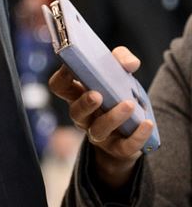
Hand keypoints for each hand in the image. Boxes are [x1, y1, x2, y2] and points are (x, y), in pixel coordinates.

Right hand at [48, 46, 153, 188]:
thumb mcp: (118, 71)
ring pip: (98, 130)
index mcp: (77, 94)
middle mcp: (83, 116)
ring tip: (129, 104)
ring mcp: (98, 133)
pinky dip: (136, 136)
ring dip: (112, 118)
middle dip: (85, 104)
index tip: (70, 66)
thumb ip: (121, 58)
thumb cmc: (118, 91)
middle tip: (97, 95)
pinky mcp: (117, 148)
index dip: (62, 77)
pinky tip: (147, 124)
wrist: (133, 123)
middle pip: (75, 112)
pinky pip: (124, 146)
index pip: (59, 86)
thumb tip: (131, 64)